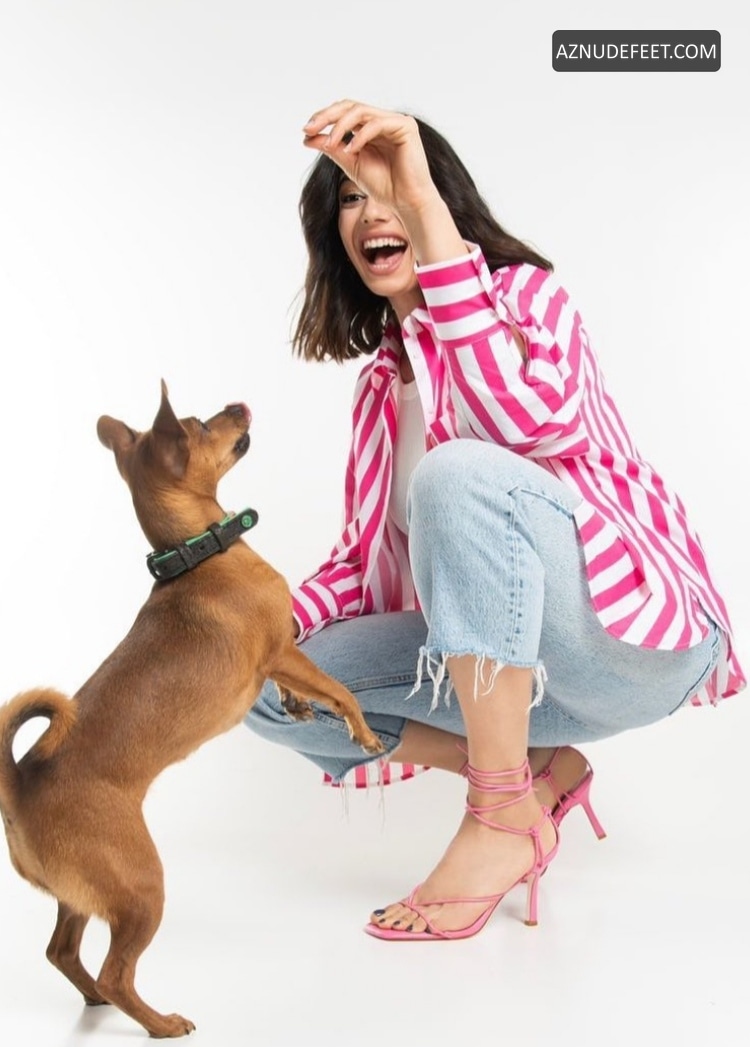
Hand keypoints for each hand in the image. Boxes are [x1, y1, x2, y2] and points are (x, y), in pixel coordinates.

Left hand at [302, 100, 439, 218]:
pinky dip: (360, 135)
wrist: (406, 201)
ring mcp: (394, 121)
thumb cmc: (384, 186)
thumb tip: (307, 137)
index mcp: (370, 128)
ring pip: (361, 111)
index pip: (344, 113)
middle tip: (309, 128)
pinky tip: (350, 149)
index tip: (306, 131)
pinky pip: (376, 123)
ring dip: (340, 126)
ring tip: (330, 143)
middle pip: (349, 106)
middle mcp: (382, 120)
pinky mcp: (405, 126)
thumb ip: (332, 149)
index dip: (324, 118)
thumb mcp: (351, 164)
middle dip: (327, 116)